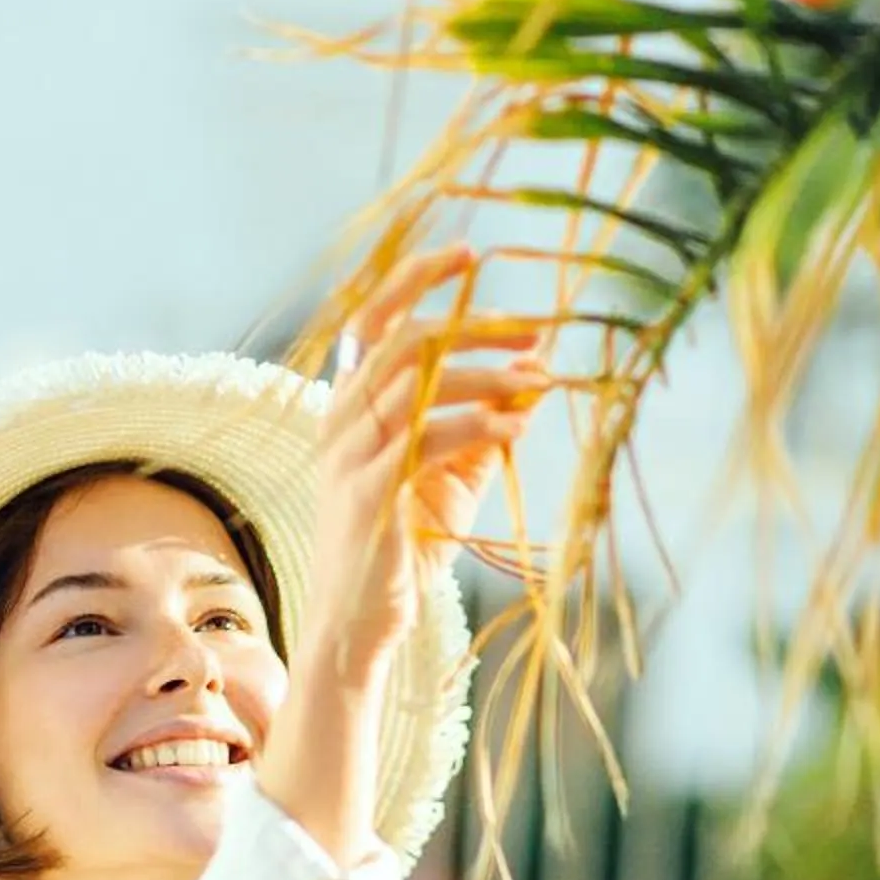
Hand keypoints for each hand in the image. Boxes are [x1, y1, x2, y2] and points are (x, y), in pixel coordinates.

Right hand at [302, 243, 545, 684]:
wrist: (360, 623)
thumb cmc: (404, 546)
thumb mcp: (452, 474)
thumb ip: (483, 424)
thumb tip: (535, 373)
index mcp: (350, 404)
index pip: (373, 318)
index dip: (417, 277)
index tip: (471, 255)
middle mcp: (340, 419)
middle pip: (404, 339)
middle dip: (475, 325)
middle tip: (534, 329)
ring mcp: (349, 456)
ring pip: (415, 382)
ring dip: (486, 375)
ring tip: (539, 380)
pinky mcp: (367, 493)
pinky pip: (424, 439)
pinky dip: (475, 424)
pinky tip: (515, 424)